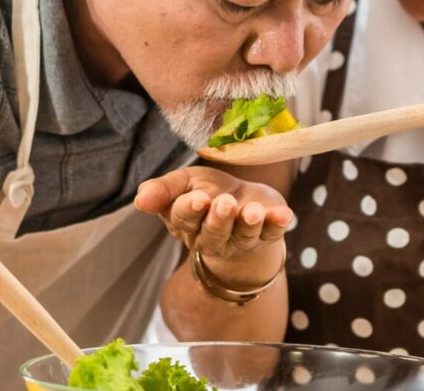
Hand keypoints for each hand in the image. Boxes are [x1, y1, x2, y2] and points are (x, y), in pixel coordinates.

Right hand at [134, 167, 293, 288]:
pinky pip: (272, 234)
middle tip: (225, 203)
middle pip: (213, 233)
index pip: (183, 219)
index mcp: (186, 223)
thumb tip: (140, 200)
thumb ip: (163, 190)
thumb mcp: (183, 183)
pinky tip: (284, 215)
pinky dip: (278, 224)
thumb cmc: (208, 192)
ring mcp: (241, 239)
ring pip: (242, 236)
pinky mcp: (267, 235)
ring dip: (249, 224)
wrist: (243, 201)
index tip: (198, 198)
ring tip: (254, 212)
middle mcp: (212, 237)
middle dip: (219, 220)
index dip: (190, 210)